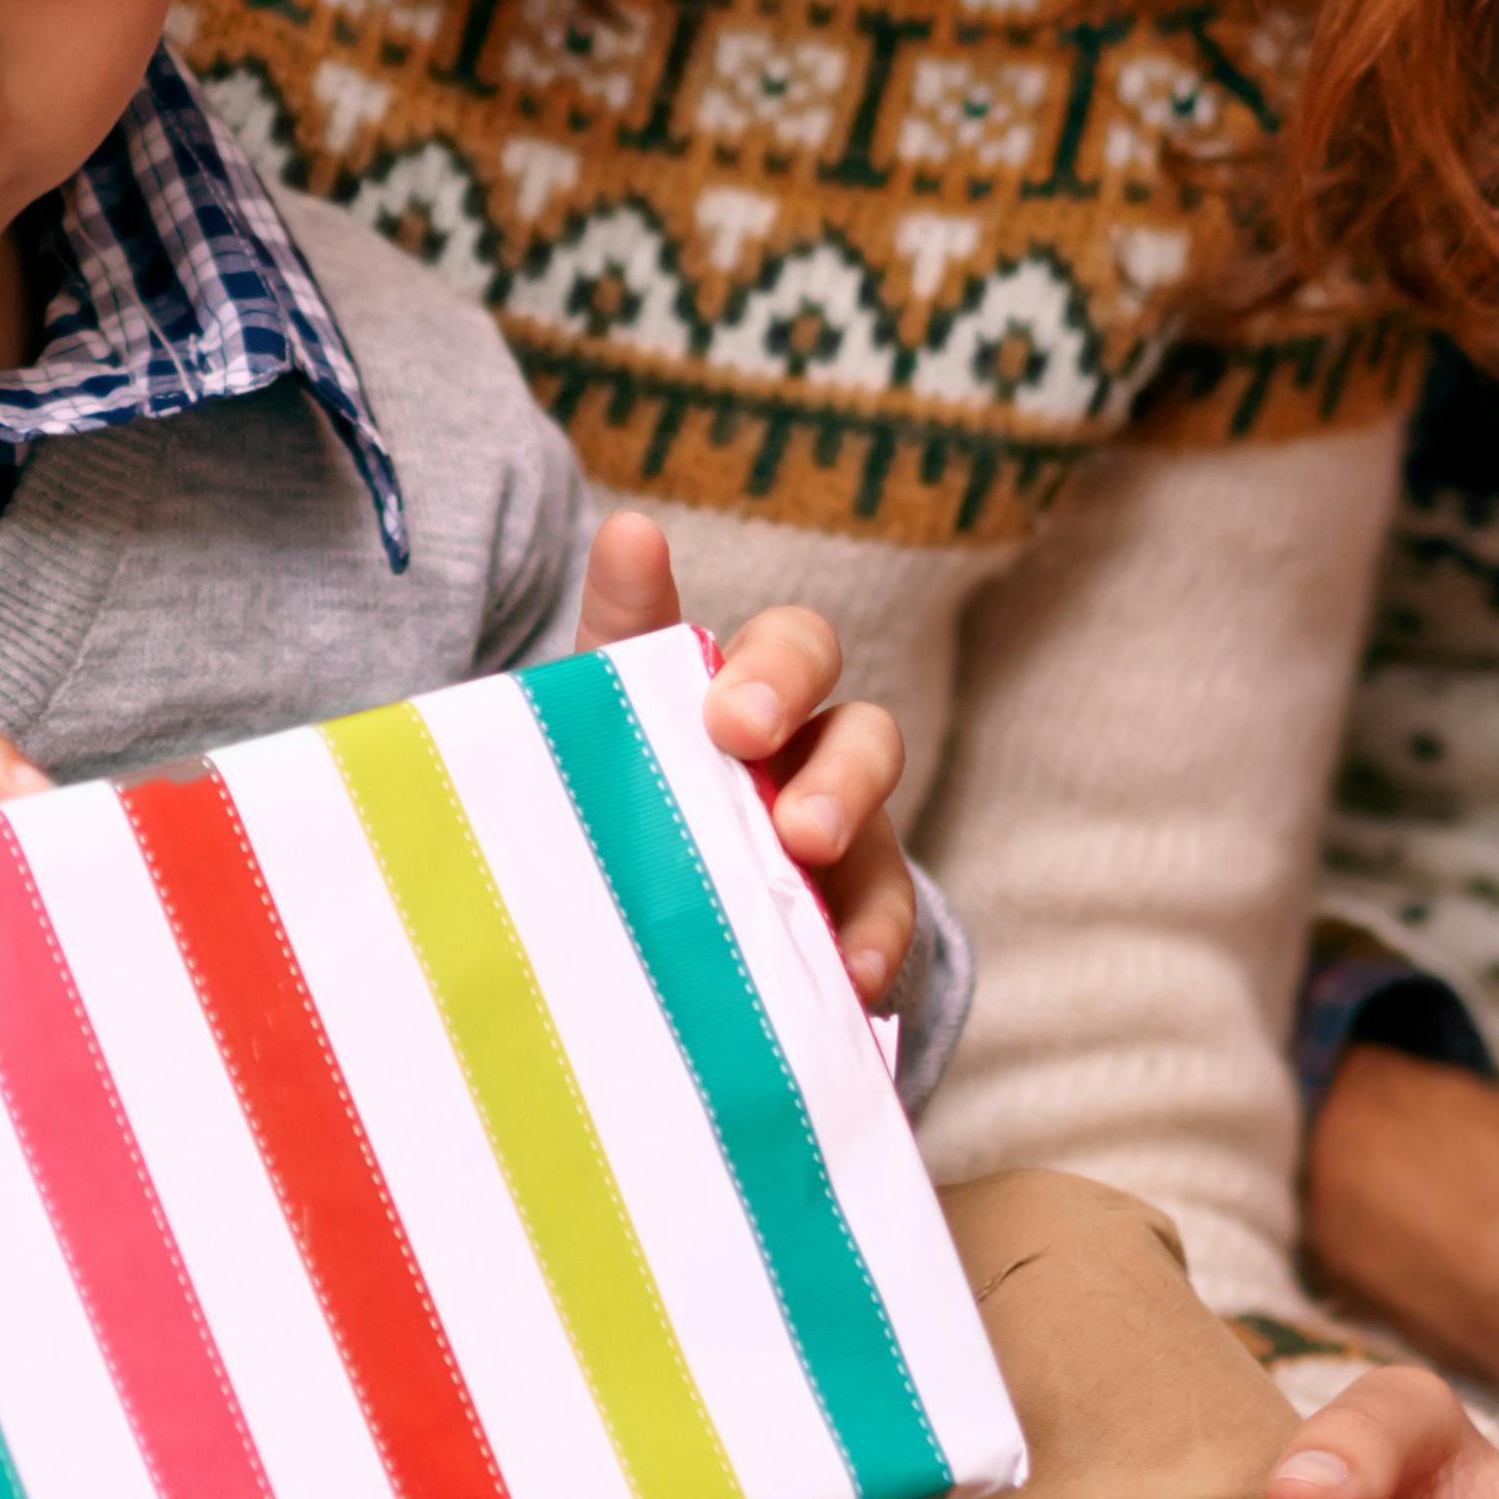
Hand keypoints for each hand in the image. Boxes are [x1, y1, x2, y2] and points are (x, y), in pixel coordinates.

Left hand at [577, 508, 914, 1005]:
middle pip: (835, 697)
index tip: (719, 678)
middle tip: (740, 733)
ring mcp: (846, 824)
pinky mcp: (861, 911)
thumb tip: (628, 525)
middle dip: (788, 699)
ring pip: (871, 781)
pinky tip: (850, 973)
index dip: (760, 650)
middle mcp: (810, 742)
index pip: (781, 645)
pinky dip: (874, 941)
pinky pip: (888, 915)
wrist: (664, 932)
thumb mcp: (610, 729)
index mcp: (749, 692)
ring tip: (803, 841)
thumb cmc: (635, 800)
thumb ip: (617, 640)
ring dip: (842, 799)